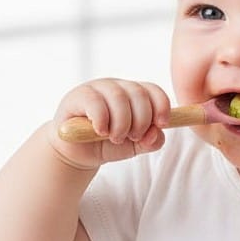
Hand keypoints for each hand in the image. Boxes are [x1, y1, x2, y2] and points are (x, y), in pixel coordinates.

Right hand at [50, 78, 171, 169]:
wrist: (77, 153)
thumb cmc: (107, 144)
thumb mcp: (135, 146)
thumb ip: (151, 141)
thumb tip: (156, 133)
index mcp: (134, 94)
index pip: (153, 90)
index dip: (162, 106)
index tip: (162, 124)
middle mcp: (118, 87)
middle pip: (139, 93)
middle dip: (141, 120)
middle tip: (132, 137)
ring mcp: (97, 88)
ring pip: (119, 97)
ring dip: (122, 123)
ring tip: (116, 138)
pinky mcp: (78, 96)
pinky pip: (95, 102)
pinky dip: (103, 120)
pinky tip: (101, 132)